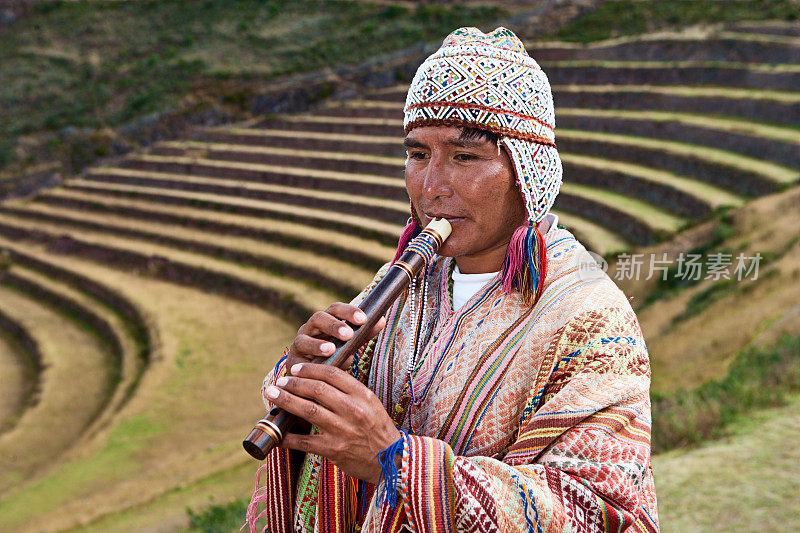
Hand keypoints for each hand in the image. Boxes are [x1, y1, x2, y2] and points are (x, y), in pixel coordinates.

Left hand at [265, 362, 400, 483]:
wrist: (392, 460)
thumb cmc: (378, 430)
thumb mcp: (371, 403)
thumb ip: (350, 391)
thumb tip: (320, 379)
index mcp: (363, 395)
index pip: (332, 375)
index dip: (310, 369)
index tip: (296, 369)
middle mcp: (353, 410)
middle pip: (317, 389)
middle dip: (294, 383)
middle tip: (280, 381)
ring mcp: (343, 430)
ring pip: (308, 410)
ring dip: (286, 401)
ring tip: (273, 394)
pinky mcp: (334, 449)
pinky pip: (305, 441)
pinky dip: (288, 436)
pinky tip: (277, 432)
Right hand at [285, 302, 386, 372]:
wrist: (313, 380)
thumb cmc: (333, 358)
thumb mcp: (349, 346)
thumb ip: (362, 335)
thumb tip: (380, 320)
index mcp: (326, 321)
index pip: (335, 310)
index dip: (348, 312)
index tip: (364, 318)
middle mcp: (311, 328)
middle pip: (319, 318)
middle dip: (334, 325)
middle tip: (348, 334)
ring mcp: (299, 342)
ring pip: (304, 336)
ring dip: (318, 344)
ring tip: (331, 349)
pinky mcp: (292, 360)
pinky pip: (298, 356)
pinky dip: (310, 357)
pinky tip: (320, 361)